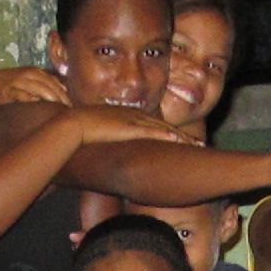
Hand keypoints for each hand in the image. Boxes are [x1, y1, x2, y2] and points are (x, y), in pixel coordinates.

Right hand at [0, 65, 71, 107]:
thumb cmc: (14, 85)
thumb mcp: (31, 82)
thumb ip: (47, 85)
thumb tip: (65, 91)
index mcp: (37, 73)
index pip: (55, 83)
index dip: (64, 94)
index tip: (71, 106)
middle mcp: (29, 74)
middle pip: (49, 85)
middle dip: (60, 97)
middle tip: (68, 109)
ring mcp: (18, 81)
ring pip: (37, 88)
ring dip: (49, 96)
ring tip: (57, 106)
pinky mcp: (8, 90)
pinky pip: (21, 94)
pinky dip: (29, 98)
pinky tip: (36, 104)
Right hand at [71, 105, 188, 146]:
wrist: (69, 126)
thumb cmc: (79, 132)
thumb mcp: (99, 136)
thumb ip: (109, 142)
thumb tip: (111, 155)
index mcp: (127, 117)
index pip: (155, 125)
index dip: (171, 134)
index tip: (184, 142)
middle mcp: (133, 116)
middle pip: (164, 127)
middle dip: (183, 136)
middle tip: (200, 145)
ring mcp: (131, 120)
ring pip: (163, 129)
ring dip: (181, 137)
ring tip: (197, 145)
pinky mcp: (127, 127)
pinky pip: (151, 132)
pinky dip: (166, 136)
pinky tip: (179, 141)